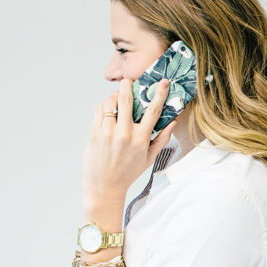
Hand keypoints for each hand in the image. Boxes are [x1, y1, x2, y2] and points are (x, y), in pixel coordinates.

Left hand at [82, 78, 176, 210]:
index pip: (153, 111)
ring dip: (114, 96)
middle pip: (126, 99)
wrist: (104, 187)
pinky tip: (108, 110)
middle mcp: (124, 134)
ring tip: (117, 99)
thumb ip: (161, 139)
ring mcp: (107, 133)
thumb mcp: (149, 158)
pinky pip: (99, 111)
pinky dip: (104, 106)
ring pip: (110, 102)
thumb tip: (172, 122)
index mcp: (140, 139)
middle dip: (128, 85)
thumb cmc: (128, 173)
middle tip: (129, 80)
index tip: (163, 82)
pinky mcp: (94, 134)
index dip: (160, 94)